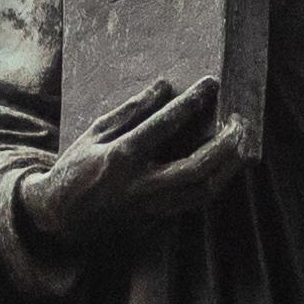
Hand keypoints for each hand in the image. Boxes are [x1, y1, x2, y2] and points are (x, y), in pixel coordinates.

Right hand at [13, 72, 249, 260]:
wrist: (61, 218)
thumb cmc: (76, 169)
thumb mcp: (94, 133)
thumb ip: (130, 111)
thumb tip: (163, 87)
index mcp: (119, 157)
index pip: (164, 124)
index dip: (191, 102)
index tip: (211, 83)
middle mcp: (139, 185)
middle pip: (196, 168)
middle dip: (224, 144)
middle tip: (239, 122)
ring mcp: (150, 207)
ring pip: (202, 191)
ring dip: (228, 167)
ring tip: (242, 143)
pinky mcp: (157, 220)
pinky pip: (196, 201)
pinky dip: (216, 181)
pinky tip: (226, 164)